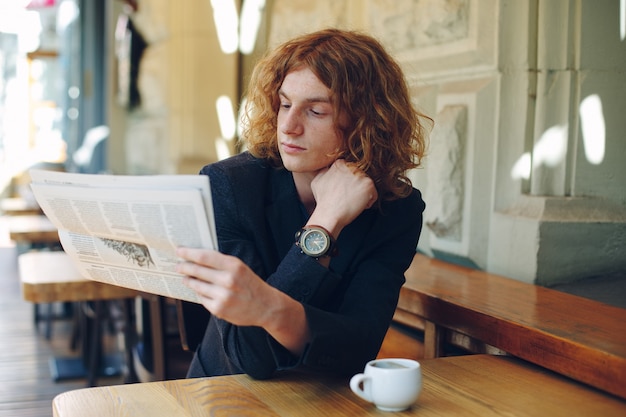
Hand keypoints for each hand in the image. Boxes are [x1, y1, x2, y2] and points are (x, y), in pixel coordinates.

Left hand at [176, 247, 309, 353]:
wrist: (266, 307)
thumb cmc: (250, 284)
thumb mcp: (240, 268)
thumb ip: (221, 263)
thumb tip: (196, 257)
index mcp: (234, 266)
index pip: (204, 257)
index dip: (188, 253)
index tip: (179, 250)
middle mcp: (228, 280)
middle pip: (197, 270)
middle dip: (184, 267)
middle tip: (178, 265)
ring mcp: (223, 296)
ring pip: (196, 285)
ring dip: (189, 281)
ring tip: (186, 278)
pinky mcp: (219, 309)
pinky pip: (202, 298)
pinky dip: (199, 293)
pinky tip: (200, 290)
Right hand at [309, 159, 376, 235]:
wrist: (329, 214)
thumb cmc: (323, 201)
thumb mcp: (317, 180)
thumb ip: (326, 171)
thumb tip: (329, 169)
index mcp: (339, 163)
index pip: (350, 170)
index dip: (348, 182)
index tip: (343, 190)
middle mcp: (351, 166)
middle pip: (359, 177)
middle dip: (356, 187)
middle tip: (347, 197)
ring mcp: (361, 175)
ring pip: (366, 185)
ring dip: (362, 194)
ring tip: (351, 202)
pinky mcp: (368, 185)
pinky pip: (373, 194)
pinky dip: (368, 202)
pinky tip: (358, 206)